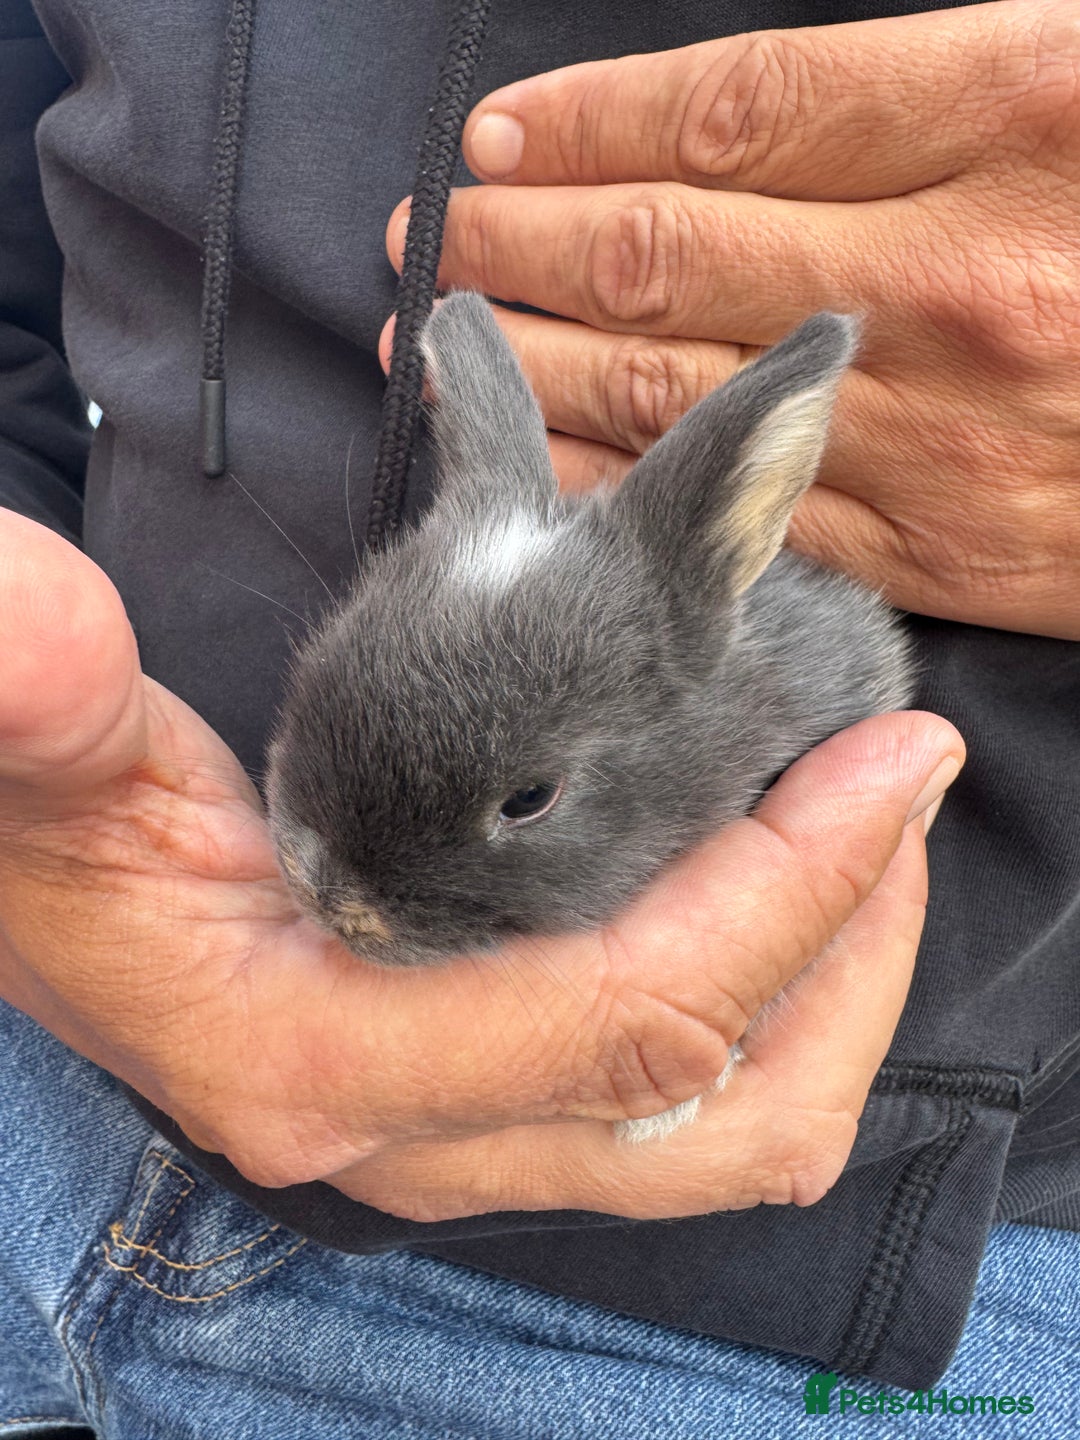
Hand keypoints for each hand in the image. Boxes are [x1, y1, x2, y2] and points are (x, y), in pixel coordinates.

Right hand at [0, 512, 961, 1220]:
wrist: (26, 888)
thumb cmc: (38, 830)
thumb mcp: (38, 753)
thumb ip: (36, 695)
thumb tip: (37, 634)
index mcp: (316, 1055)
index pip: (623, 1015)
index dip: (788, 893)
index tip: (897, 756)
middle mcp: (401, 1130)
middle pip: (708, 1118)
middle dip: (846, 963)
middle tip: (897, 792)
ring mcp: (445, 1128)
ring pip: (706, 1131)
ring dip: (820, 989)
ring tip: (862, 829)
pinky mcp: (466, 1095)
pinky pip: (665, 1096)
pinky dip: (754, 996)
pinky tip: (767, 872)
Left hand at [386, 0, 1079, 639]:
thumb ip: (946, 94)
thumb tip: (760, 127)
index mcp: (1015, 111)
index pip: (732, 110)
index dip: (589, 122)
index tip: (499, 135)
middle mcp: (951, 273)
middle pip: (671, 249)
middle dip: (524, 241)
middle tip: (433, 240)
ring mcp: (936, 421)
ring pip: (682, 385)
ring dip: (546, 357)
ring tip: (454, 335)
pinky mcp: (936, 536)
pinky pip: (743, 507)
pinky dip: (629, 479)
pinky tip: (550, 462)